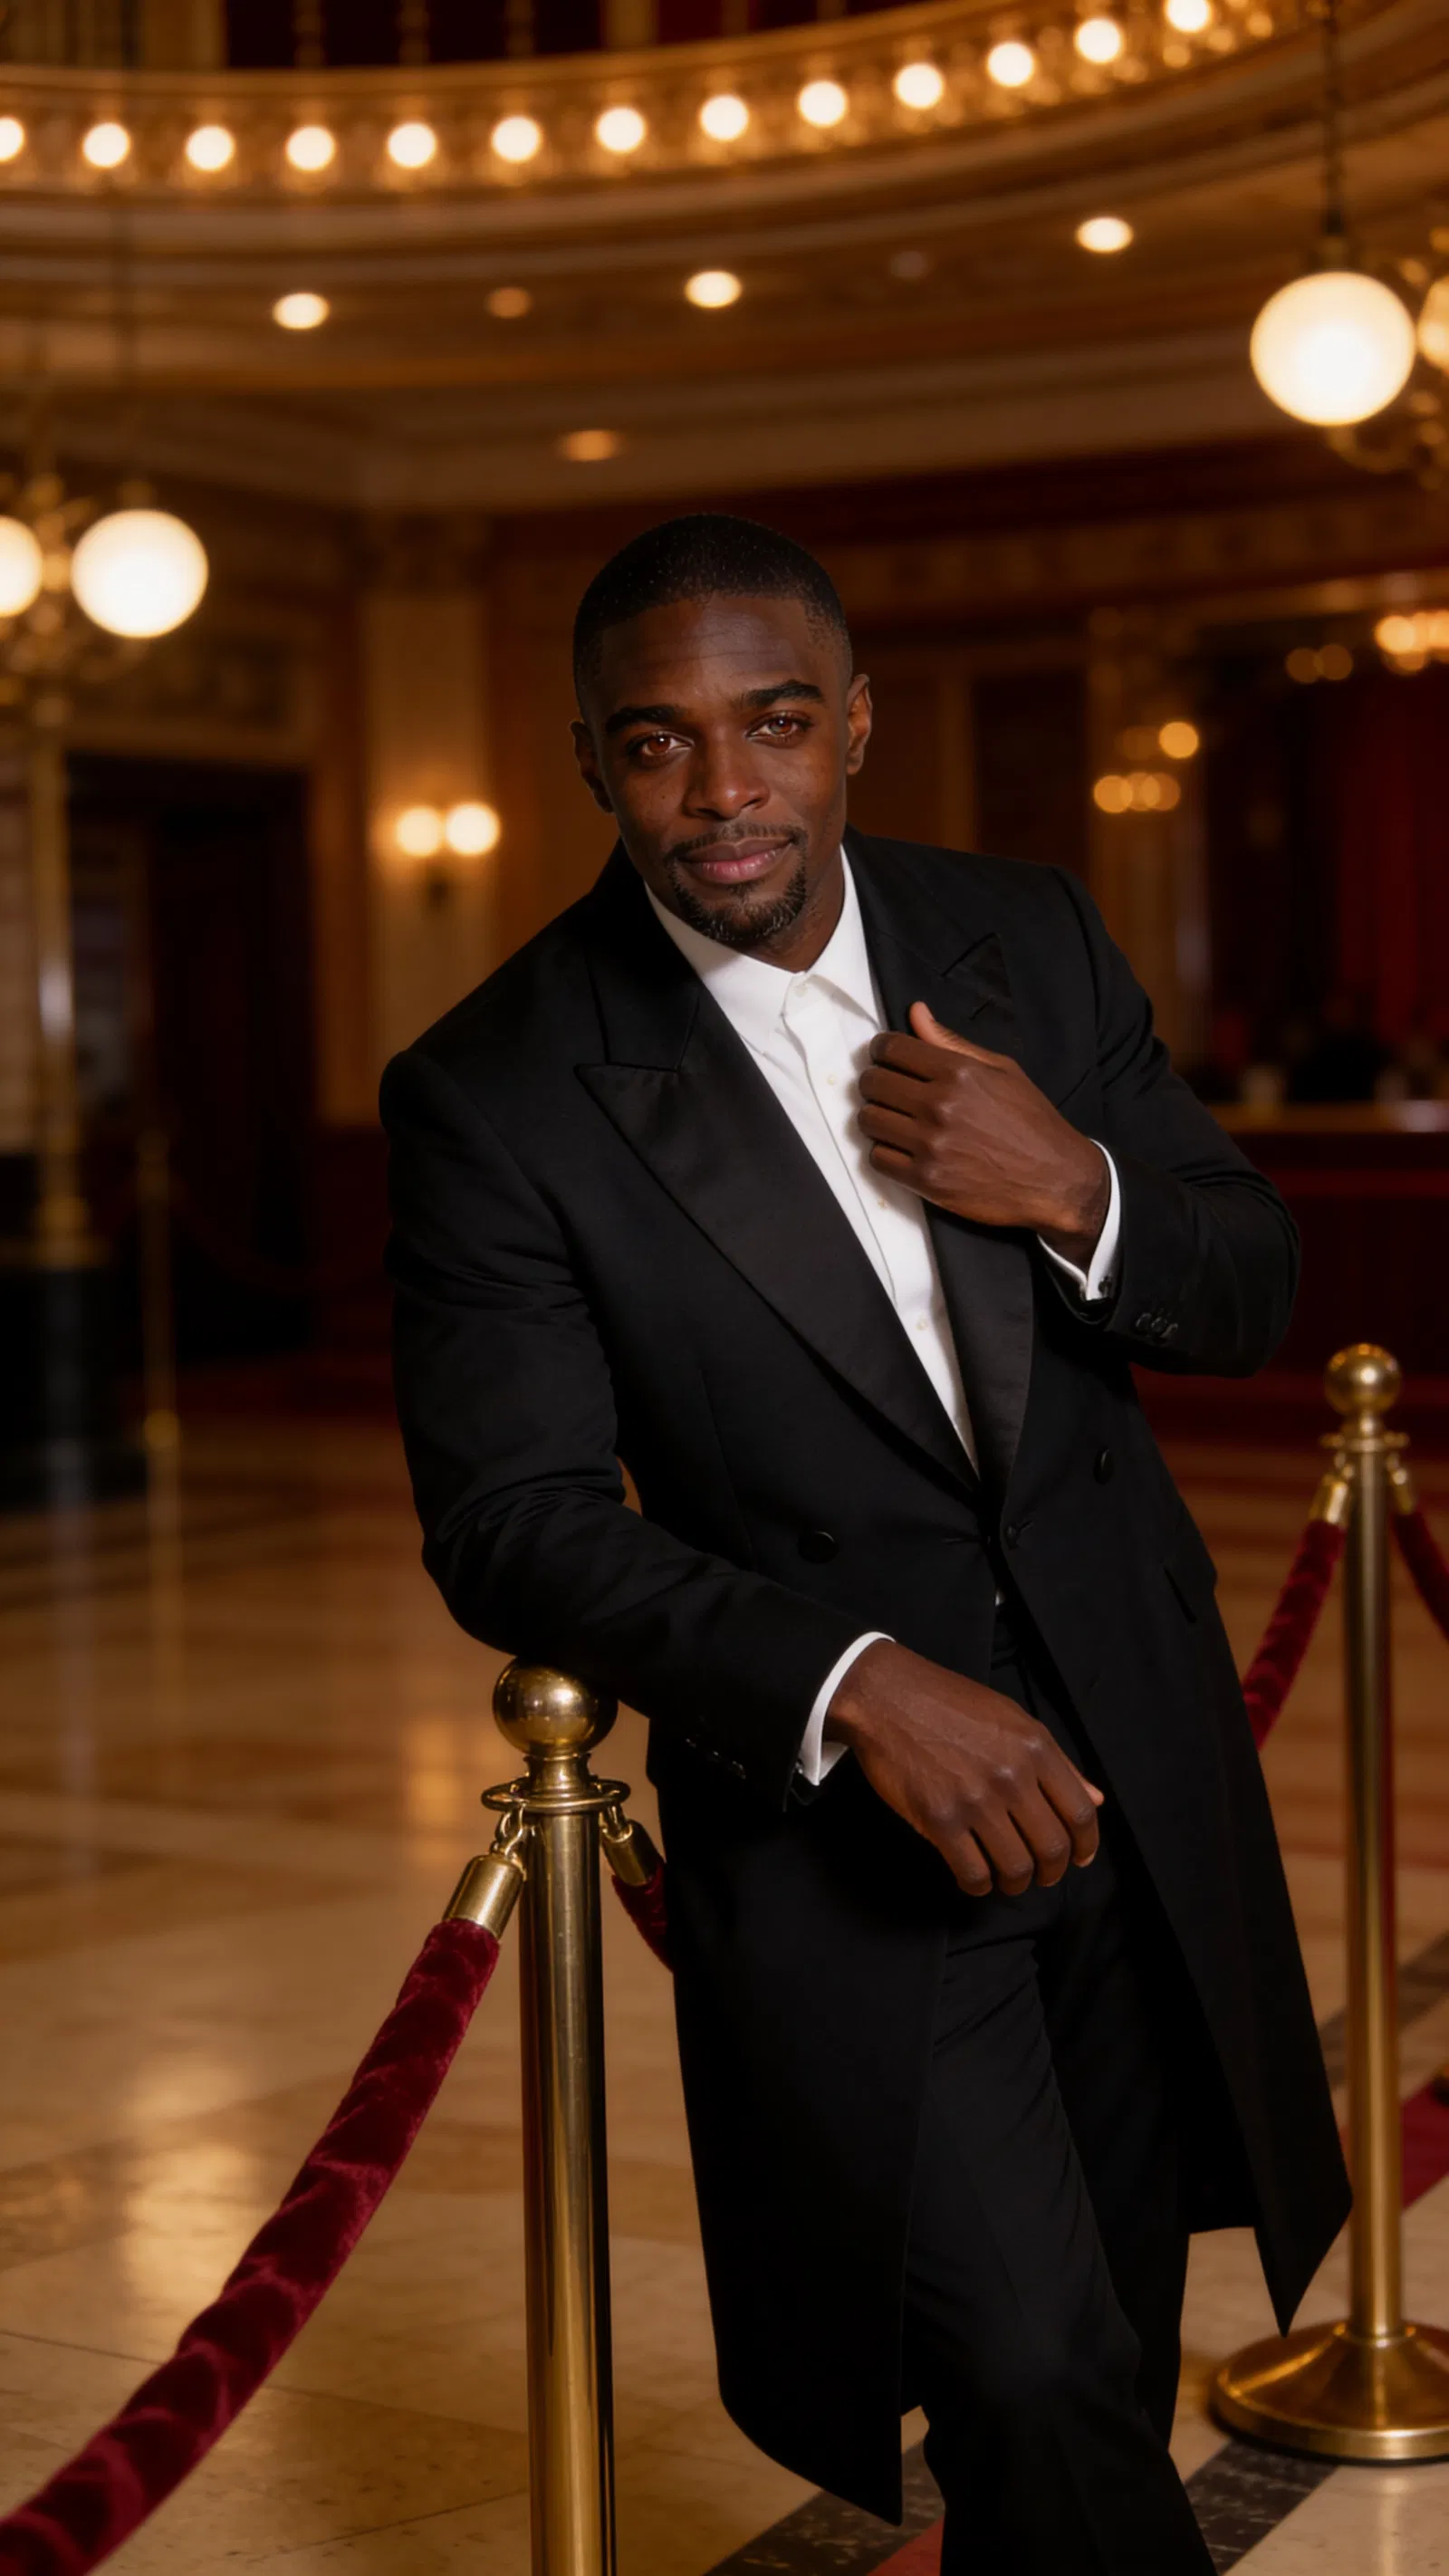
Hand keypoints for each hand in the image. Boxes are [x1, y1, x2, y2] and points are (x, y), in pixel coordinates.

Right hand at [826, 1639, 1102, 1896]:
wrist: (887, 1696)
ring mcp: (974, 1800)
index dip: (1086, 1846)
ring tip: (1008, 1878)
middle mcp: (1011, 1776)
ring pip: (1015, 1867)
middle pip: (1052, 1848)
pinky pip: (972, 1873)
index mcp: (1035, 1748)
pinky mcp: (938, 1820)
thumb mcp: (1013, 1720)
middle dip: (1052, 1872)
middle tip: (1041, 1875)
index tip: (1079, 1858)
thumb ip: (1058, 1762)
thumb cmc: (951, 1704)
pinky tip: (975, 1876)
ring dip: (1016, 1882)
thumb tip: (1095, 1799)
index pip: (1080, 1813)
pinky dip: (979, 1885)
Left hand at [857, 1002, 1109, 1268]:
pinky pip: (877, 1159)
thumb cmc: (1031, 1121)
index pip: (891, 1049)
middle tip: (888, 1090)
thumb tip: (915, 1011)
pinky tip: (902, 1148)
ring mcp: (930, 1144)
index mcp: (958, 1072)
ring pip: (868, 1121)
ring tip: (894, 1120)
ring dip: (876, 1117)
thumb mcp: (1001, 1070)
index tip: (884, 1056)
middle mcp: (940, 1105)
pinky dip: (884, 1152)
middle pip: (872, 1083)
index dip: (881, 1049)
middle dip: (875, 1082)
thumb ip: (952, 1042)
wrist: (1055, 1179)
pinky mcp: (926, 1180)